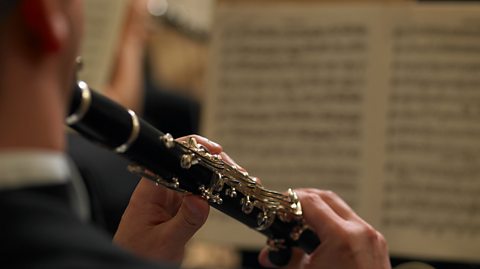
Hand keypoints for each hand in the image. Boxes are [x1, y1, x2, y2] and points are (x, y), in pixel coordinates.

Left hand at [113, 135, 221, 262]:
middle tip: (233, 170)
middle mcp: (159, 192)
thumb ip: (185, 221)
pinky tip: (227, 194)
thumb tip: (202, 200)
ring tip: (236, 181)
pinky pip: (197, 195)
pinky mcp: (177, 210)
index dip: (192, 150)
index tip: (215, 152)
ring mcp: (169, 200)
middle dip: (211, 163)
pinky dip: (212, 193)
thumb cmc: (137, 256)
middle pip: (186, 166)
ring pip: (194, 180)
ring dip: (214, 178)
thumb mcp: (165, 242)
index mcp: (149, 192)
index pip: (169, 159)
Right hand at [259, 189, 390, 268]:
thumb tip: (268, 256)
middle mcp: (361, 232)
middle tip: (287, 209)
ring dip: (320, 210)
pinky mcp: (377, 246)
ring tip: (302, 225)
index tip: (277, 205)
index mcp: (343, 237)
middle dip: (304, 199)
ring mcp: (373, 238)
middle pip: (327, 198)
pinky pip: (353, 224)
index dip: (289, 200)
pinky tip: (321, 238)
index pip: (310, 202)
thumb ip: (286, 262)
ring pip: (341, 209)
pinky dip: (334, 223)